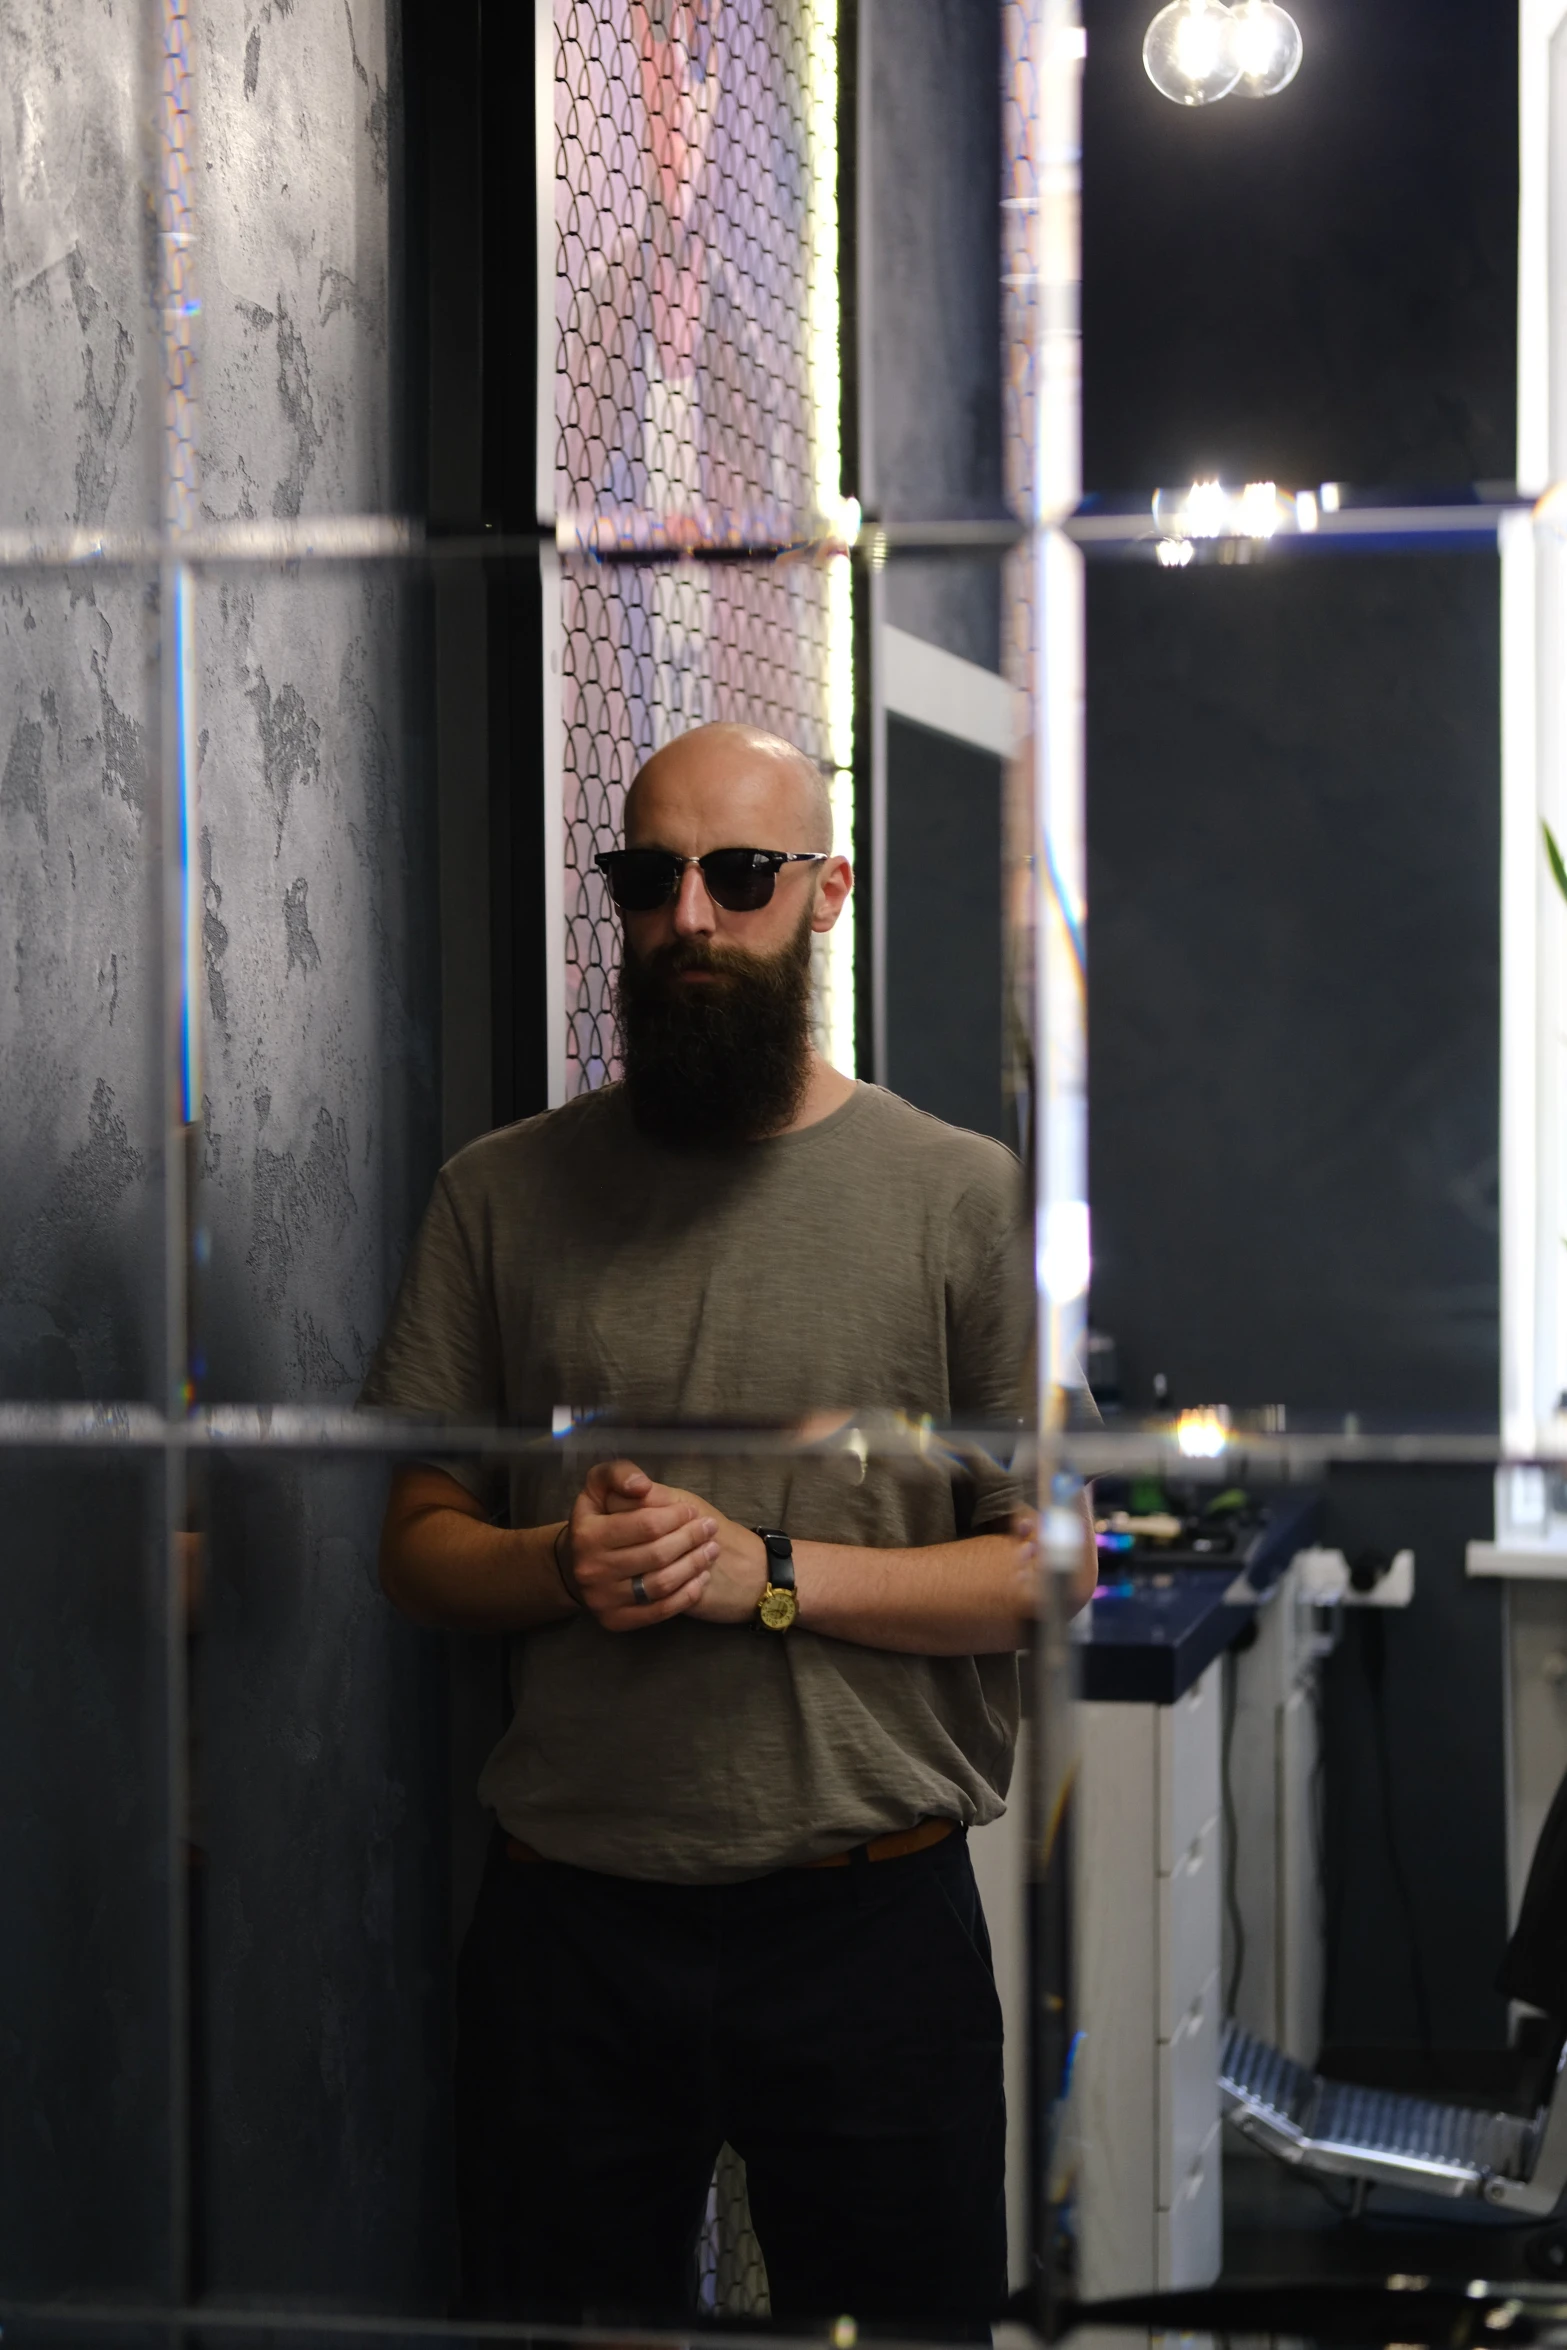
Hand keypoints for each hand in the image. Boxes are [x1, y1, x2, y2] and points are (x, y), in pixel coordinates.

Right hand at [603, 1471, 767, 1625]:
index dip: (676, 1516)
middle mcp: (591, 1569)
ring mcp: (602, 1599)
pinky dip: (686, 1594)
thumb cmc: (599, 1519)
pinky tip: (701, 1578)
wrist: (577, 1564)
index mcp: (587, 1533)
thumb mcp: (599, 1486)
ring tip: (712, 1550)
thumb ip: (619, 1474)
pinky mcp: (615, 1621)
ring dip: (694, 1565)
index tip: (692, 1510)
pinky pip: (660, 1611)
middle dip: (691, 1538)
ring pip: (661, 1584)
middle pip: (657, 1554)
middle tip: (709, 1529)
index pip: (646, 1525)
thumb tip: (642, 1486)